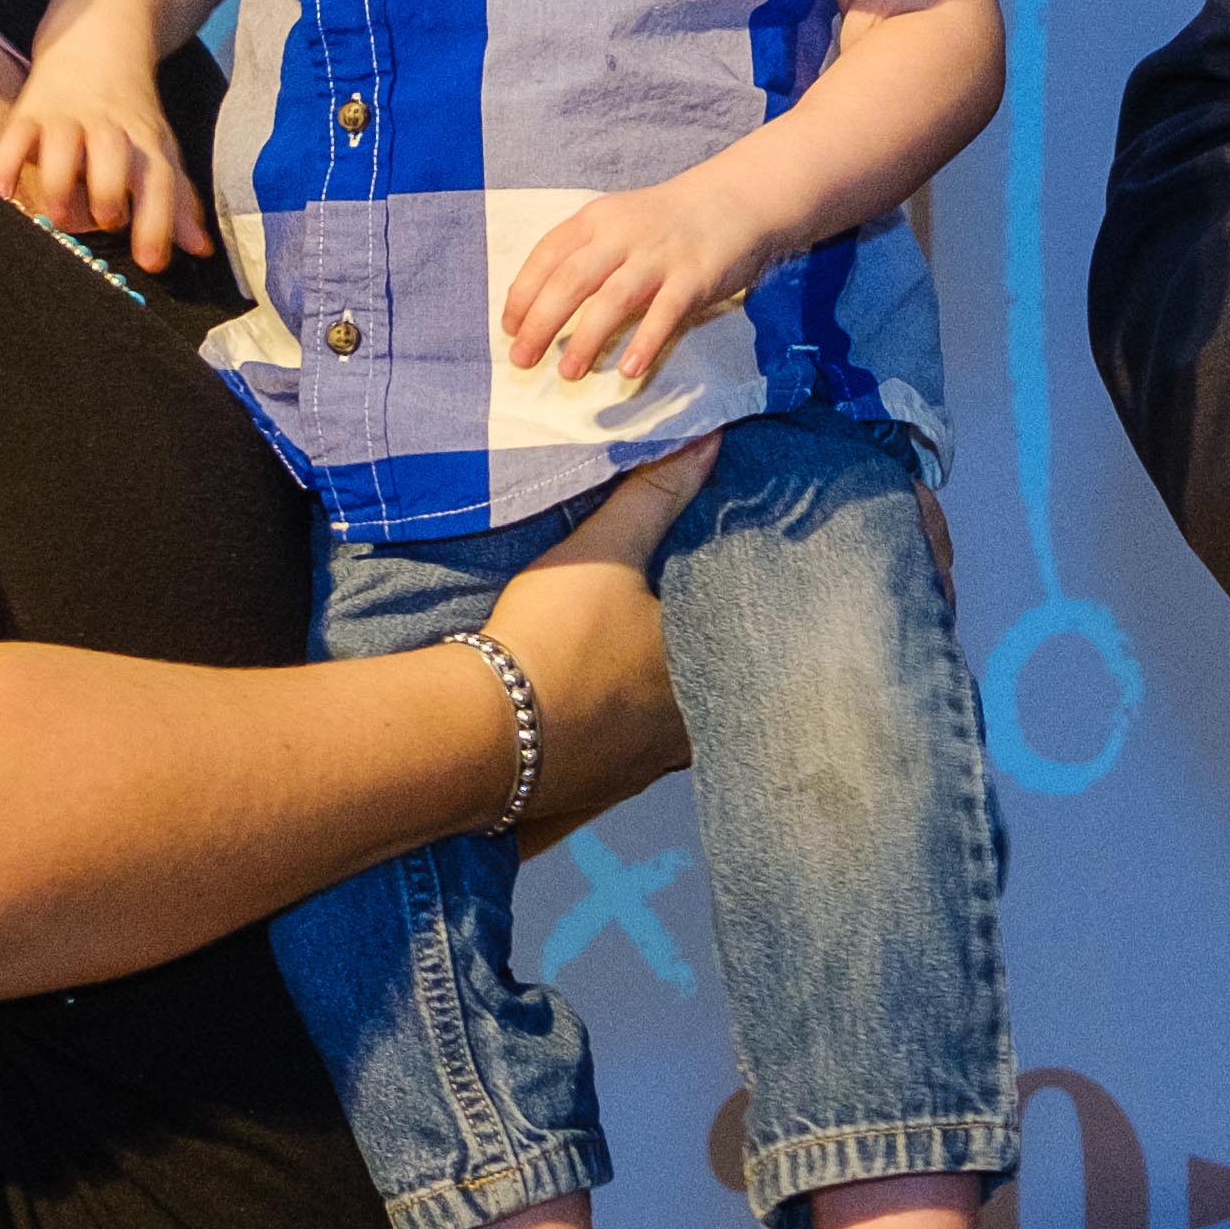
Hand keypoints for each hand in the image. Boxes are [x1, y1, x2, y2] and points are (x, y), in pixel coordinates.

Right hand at [0, 57, 202, 269]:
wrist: (97, 45)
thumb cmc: (130, 116)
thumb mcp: (159, 152)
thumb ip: (177, 202)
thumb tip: (202, 249)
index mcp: (146, 144)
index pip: (159, 182)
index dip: (158, 223)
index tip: (153, 263)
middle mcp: (110, 129)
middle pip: (114, 154)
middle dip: (109, 190)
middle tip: (106, 222)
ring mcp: (68, 117)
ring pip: (63, 143)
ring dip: (58, 180)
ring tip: (55, 216)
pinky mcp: (30, 110)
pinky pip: (16, 134)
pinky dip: (6, 162)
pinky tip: (2, 192)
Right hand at [491, 438, 716, 837]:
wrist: (475, 734)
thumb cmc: (554, 639)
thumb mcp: (604, 552)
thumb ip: (657, 495)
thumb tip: (711, 437)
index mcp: (711, 683)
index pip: (754, 655)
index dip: (745, 629)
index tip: (740, 606)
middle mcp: (688, 740)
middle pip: (715, 696)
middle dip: (705, 667)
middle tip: (690, 632)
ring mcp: (641, 773)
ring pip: (669, 732)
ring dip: (660, 705)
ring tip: (645, 666)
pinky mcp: (595, 791)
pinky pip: (622, 757)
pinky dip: (617, 732)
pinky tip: (598, 711)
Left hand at [501, 172, 782, 383]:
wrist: (735, 199)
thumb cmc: (666, 222)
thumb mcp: (617, 223)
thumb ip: (583, 256)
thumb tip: (539, 310)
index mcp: (596, 220)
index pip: (547, 256)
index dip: (523, 295)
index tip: (510, 330)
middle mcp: (623, 234)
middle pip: (571, 280)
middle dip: (541, 323)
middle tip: (522, 360)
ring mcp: (660, 255)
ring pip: (613, 299)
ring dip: (586, 339)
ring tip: (568, 373)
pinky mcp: (695, 276)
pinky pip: (666, 313)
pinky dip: (645, 342)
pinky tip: (629, 370)